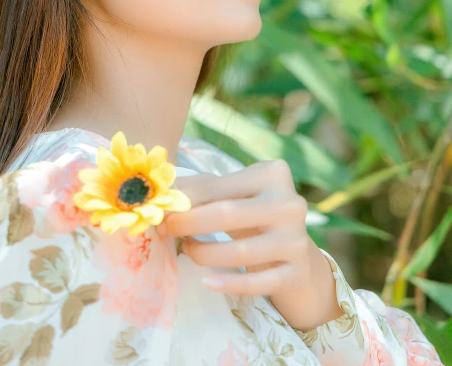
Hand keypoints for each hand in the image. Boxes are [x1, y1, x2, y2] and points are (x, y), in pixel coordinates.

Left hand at [156, 160, 342, 330]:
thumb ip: (200, 188)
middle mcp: (290, 204)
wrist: (295, 248)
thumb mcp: (233, 193)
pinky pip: (257, 283)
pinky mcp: (298, 272)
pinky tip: (208, 282)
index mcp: (273, 175)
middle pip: (227, 214)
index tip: (161, 210)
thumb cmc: (253, 212)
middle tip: (165, 230)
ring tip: (188, 250)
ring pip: (240, 253)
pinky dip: (228, 285)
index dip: (184, 200)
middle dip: (189, 223)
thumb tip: (162, 195)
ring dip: (204, 254)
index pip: (218, 186)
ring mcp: (297, 240)